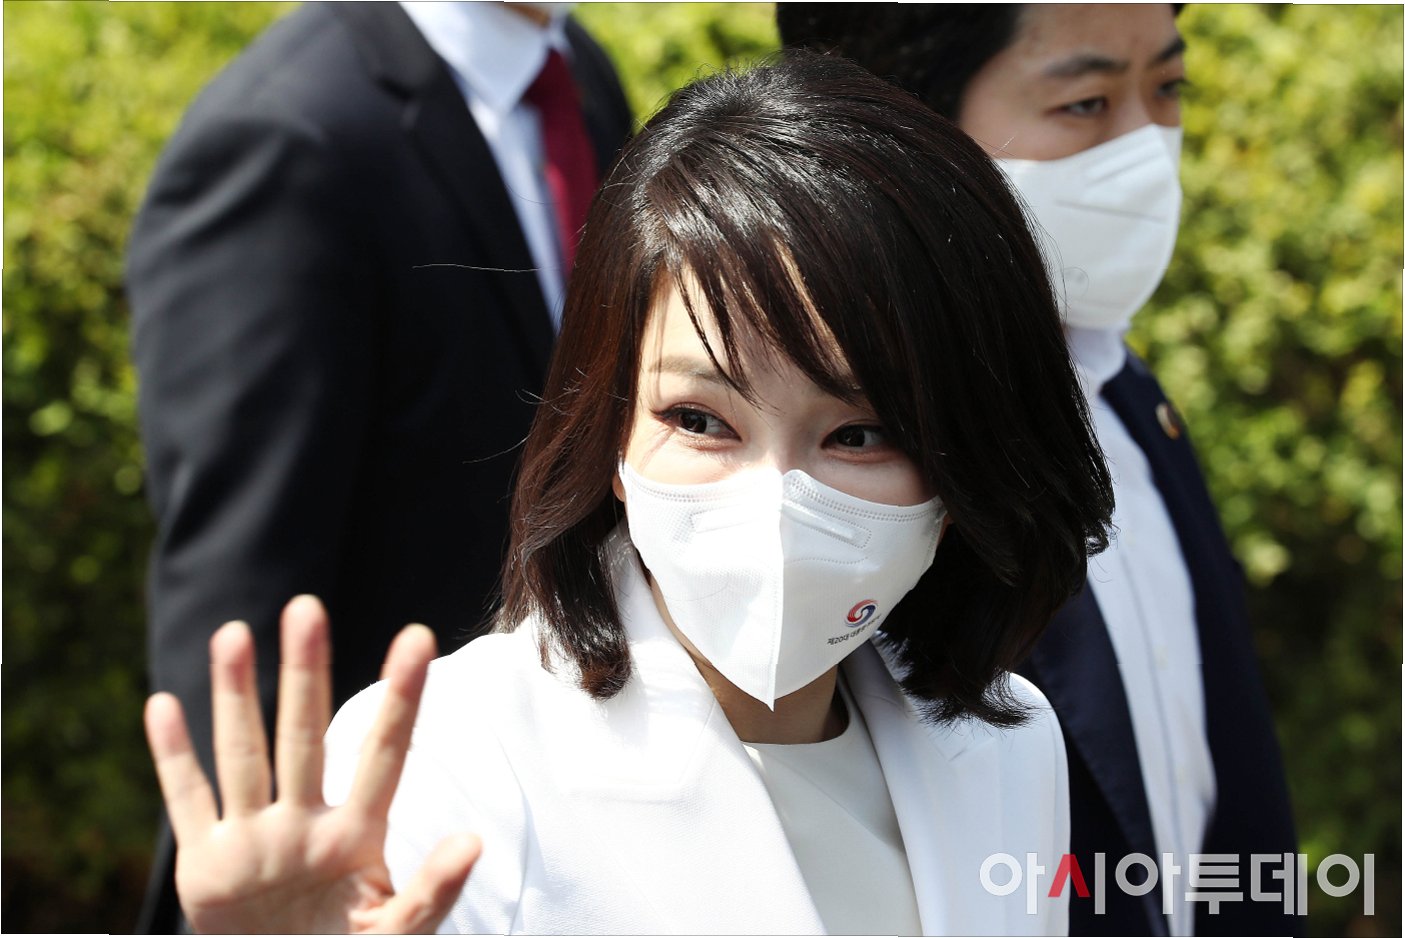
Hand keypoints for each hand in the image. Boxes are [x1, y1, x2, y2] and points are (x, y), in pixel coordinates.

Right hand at [144, 595, 480, 933]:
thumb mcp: (397, 935)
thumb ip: (431, 894)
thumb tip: (473, 841)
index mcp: (357, 838)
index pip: (384, 755)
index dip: (400, 698)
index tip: (418, 637)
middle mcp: (304, 825)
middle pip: (303, 736)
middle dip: (305, 673)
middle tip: (306, 607)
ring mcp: (254, 841)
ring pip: (243, 754)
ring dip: (235, 696)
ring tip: (233, 632)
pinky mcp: (206, 867)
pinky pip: (188, 802)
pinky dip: (174, 758)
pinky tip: (164, 705)